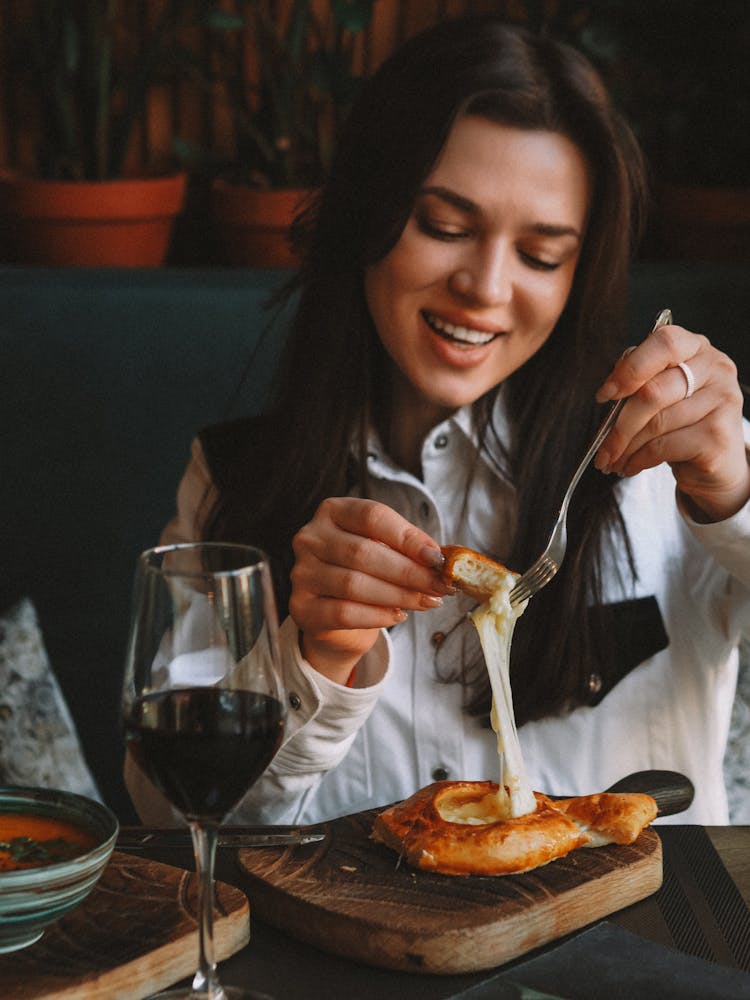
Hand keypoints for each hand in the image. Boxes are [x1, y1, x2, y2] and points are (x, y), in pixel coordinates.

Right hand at [289, 497, 449, 682]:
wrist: (335, 616)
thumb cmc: (366, 573)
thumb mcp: (386, 550)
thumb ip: (410, 549)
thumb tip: (443, 559)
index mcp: (332, 512)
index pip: (372, 516)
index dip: (407, 537)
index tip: (437, 558)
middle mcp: (310, 538)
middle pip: (364, 552)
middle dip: (410, 571)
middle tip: (439, 586)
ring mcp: (301, 573)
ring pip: (354, 584)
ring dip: (399, 595)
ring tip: (427, 601)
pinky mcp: (302, 607)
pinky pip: (343, 613)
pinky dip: (377, 616)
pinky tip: (398, 615)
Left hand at [594, 321, 749, 521]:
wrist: (718, 462)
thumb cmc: (682, 422)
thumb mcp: (662, 394)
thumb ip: (640, 381)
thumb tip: (608, 391)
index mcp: (697, 347)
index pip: (664, 342)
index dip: (630, 368)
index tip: (604, 395)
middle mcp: (716, 368)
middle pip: (653, 391)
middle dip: (618, 425)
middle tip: (601, 447)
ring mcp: (722, 400)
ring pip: (656, 423)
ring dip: (626, 447)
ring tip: (612, 460)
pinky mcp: (719, 435)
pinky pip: (664, 447)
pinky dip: (639, 460)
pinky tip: (630, 467)